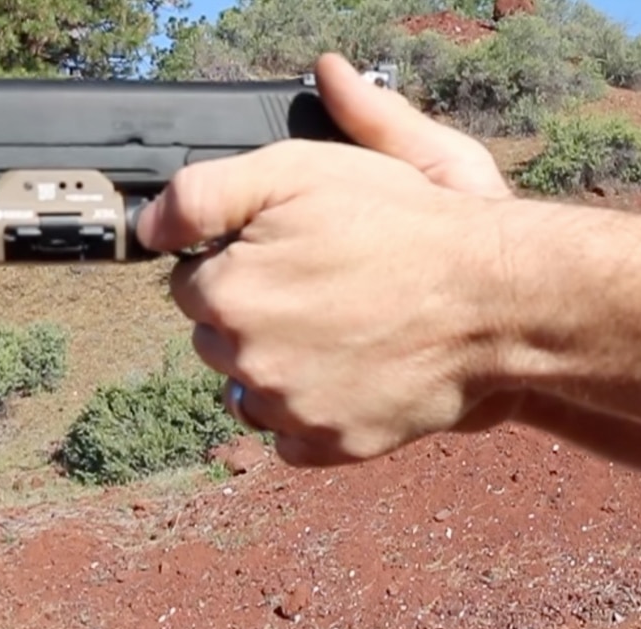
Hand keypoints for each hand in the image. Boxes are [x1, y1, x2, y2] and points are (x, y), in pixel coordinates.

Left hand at [137, 54, 519, 465]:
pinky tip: (347, 380)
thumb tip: (147, 223)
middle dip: (256, 315)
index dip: (238, 261)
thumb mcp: (300, 171)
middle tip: (323, 289)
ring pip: (252, 392)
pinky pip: (292, 441)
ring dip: (277, 368)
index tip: (287, 253)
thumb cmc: (404, 226)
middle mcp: (246, 362)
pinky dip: (310, 417)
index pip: (190, 283)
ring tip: (339, 334)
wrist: (492, 298)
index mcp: (226, 293)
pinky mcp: (334, 445)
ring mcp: (291, 411)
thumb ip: (205, 191)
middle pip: (219, 341)